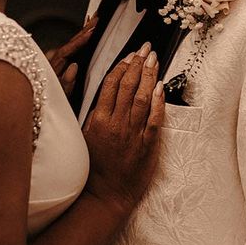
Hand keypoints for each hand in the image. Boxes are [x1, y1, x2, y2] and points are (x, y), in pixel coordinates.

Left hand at [45, 15, 97, 95]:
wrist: (41, 105)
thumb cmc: (52, 101)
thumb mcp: (60, 96)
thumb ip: (66, 82)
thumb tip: (74, 66)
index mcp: (54, 67)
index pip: (68, 49)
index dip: (81, 40)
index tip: (92, 31)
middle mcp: (54, 60)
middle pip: (71, 41)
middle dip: (85, 29)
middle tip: (98, 18)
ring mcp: (56, 59)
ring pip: (72, 42)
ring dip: (84, 31)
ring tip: (95, 20)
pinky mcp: (60, 61)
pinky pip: (71, 46)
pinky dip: (79, 37)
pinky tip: (85, 31)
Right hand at [82, 42, 164, 213]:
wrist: (105, 196)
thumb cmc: (93, 167)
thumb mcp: (84, 135)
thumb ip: (93, 112)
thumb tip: (103, 91)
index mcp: (98, 119)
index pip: (111, 84)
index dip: (122, 66)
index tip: (129, 55)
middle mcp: (116, 123)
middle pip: (129, 86)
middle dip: (138, 64)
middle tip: (146, 49)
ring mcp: (133, 134)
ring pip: (143, 98)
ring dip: (150, 76)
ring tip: (154, 60)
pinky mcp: (147, 145)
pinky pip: (155, 120)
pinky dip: (159, 102)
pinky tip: (161, 87)